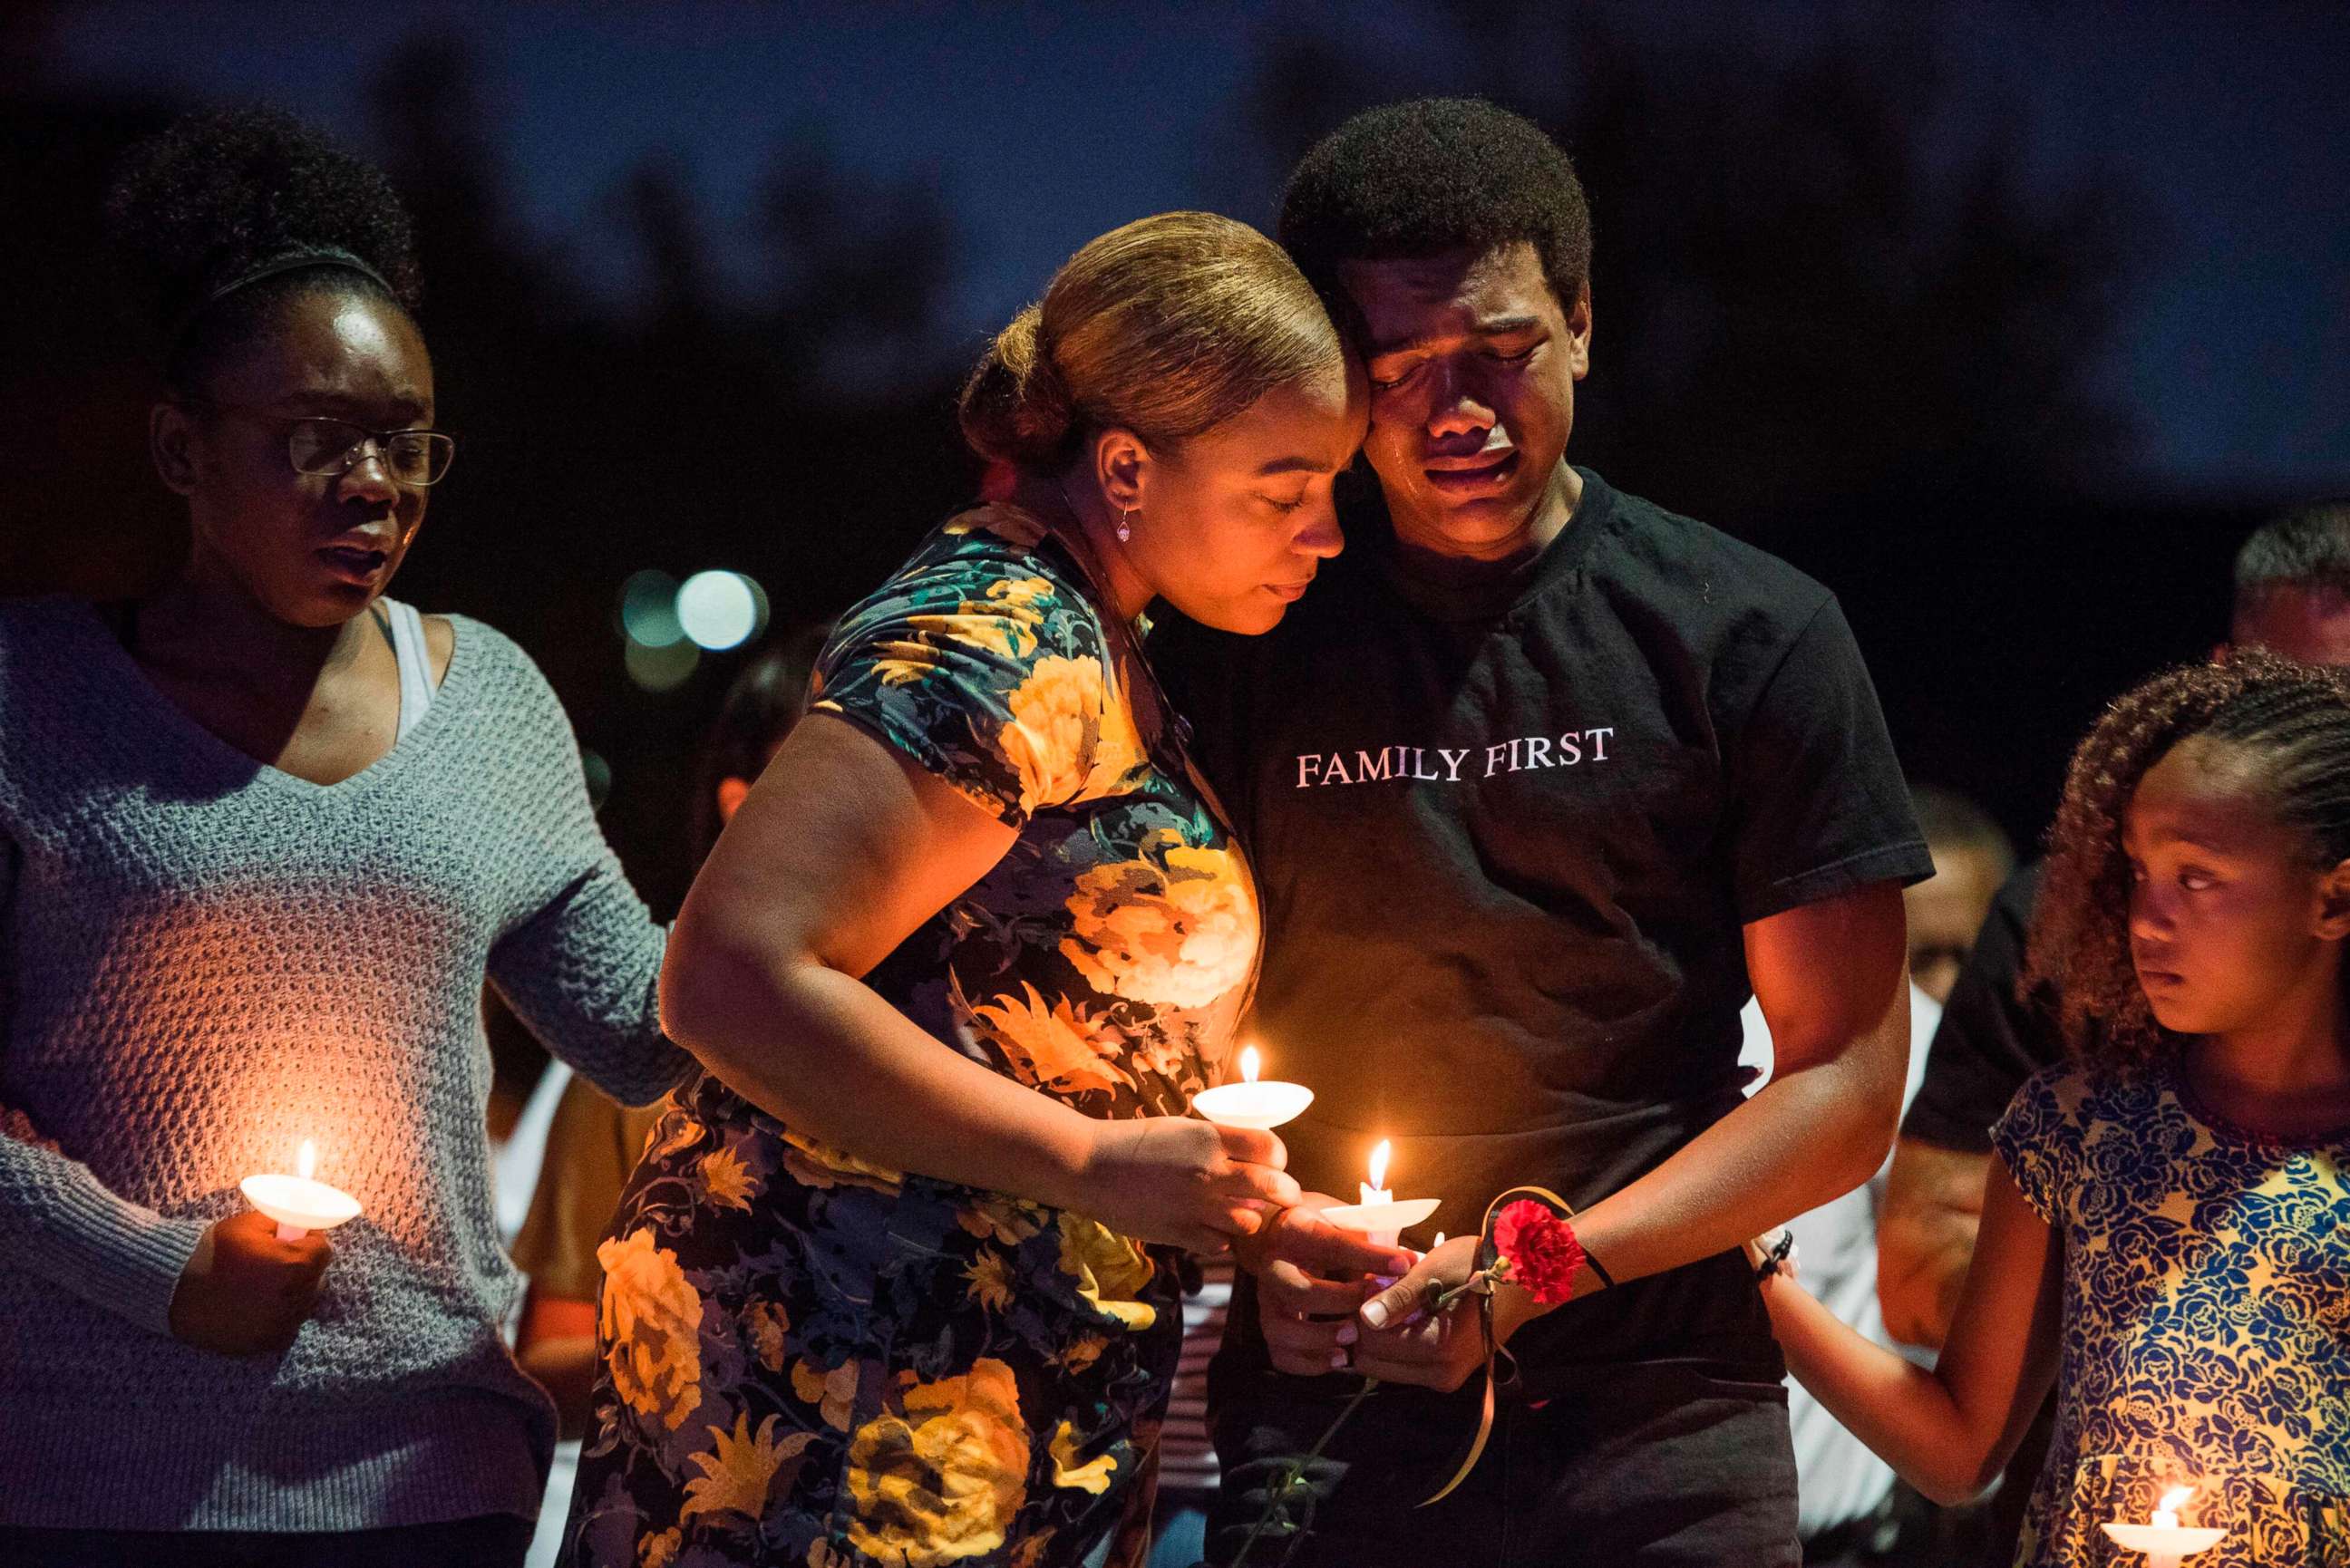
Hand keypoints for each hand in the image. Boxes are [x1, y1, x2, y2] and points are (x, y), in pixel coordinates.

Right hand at [168, 1209, 331, 1355]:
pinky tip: (259, 1307)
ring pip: (303, 1305)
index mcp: (294, 1264)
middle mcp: (293, 1296)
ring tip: (264, 1287)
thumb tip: (304, 1225)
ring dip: (292, 1295)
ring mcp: (280, 1323)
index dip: (307, 1244)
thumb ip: (285, 1222)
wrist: (175, 1288)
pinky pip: (288, 1328)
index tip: (292, 1244)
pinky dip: (280, 1318)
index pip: (323, 1251)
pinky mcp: (266, 1343)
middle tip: (277, 1265)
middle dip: (302, 1270)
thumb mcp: (250, 1223)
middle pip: (316, 1279)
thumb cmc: (214, 1252)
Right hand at [1070, 1117, 1301, 1254]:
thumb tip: (1254, 1158)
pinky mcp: (1180, 1233)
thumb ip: (1217, 1142)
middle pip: (1273, 1187)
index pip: (1271, 1147)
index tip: (1273, 1163)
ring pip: (1250, 1222)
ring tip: (1238, 1212)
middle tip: (1281, 1196)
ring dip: (1249, 1218)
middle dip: (1284, 1193)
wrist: (1089, 1167)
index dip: (1278, 1157)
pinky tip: (1211, 1227)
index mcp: (1209, 1138)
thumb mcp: (1181, 1128)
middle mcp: (1208, 1171)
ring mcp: (1195, 1206)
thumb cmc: (1134, 1142)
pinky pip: (1220, 1244)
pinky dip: (1222, 1239)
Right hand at [1237, 1197, 1417, 1376]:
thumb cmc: (1327, 1232)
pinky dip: (1309, 1363)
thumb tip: (1412, 1262)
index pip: (1331, 1244)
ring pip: (1279, 1328)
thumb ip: (1374, 1243)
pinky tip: (1339, 1357)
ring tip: (1352, 1341)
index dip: (1369, 1256)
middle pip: (1295, 1289)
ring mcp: (1265, 1299)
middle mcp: (1272, 1266)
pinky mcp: (1269, 1326)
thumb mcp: (1346, 1224)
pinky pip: (1280, 1354)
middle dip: (1336, 1302)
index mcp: (1295, 1230)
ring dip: (1318, 1339)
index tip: (1404, 1266)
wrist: (1289, 1241)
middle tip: (1370, 1310)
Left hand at [1352, 1235, 1505, 1392]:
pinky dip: (1396, 1344)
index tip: (1373, 1282)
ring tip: (1394, 1304)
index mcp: (1439, 1349)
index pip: (1372, 1342)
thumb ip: (1399, 1297)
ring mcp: (1445, 1378)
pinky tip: (1406, 1317)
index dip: (1363, 1310)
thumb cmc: (1479, 1264)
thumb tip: (1365, 1318)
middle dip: (1368, 1330)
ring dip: (1381, 1337)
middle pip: (1373, 1362)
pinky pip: (1403, 1366)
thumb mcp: (1435, 1270)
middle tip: (1379, 1295)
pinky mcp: (1447, 1375)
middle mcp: (1441, 1374)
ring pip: (1385, 1367)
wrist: (1522, 1280)